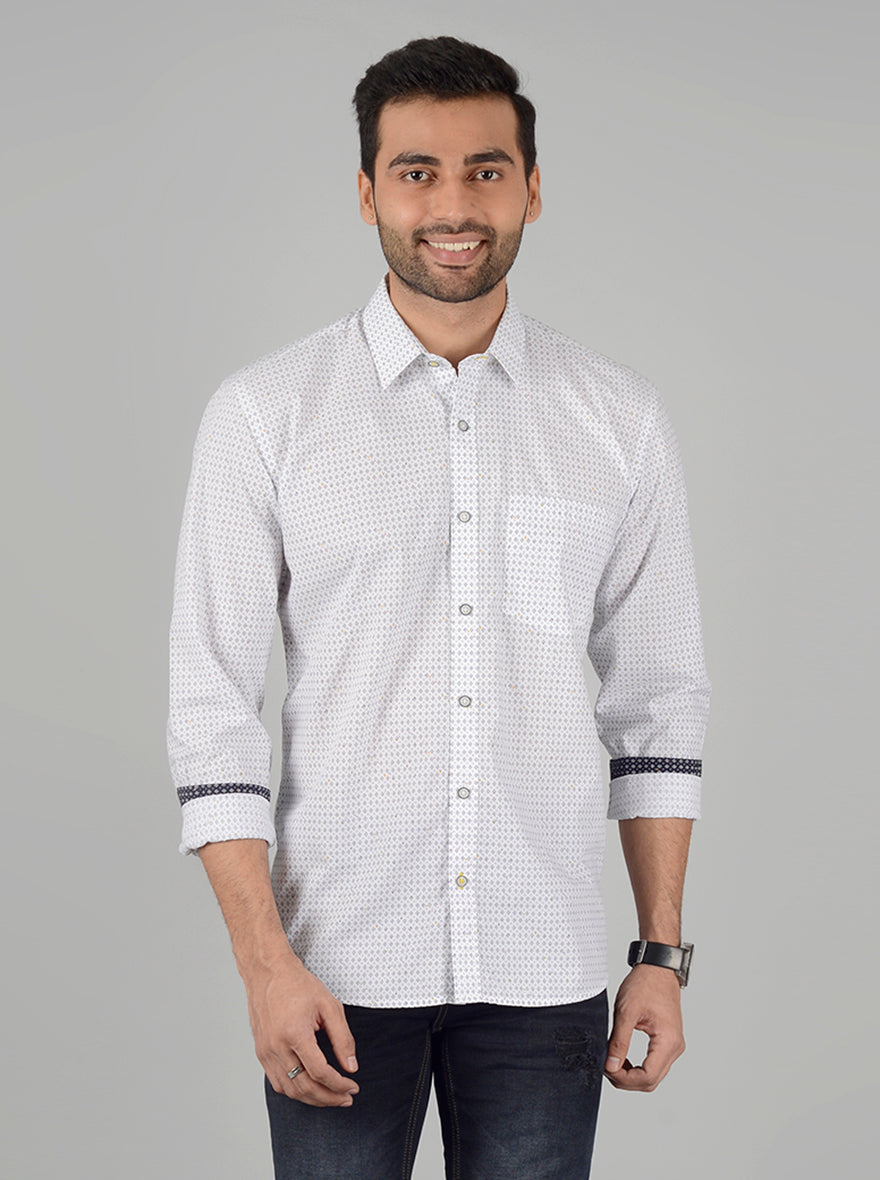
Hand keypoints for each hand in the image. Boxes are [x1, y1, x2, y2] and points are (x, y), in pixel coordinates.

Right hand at [244, 952, 359, 1106]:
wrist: (268, 972)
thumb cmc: (298, 985)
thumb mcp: (329, 1006)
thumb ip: (343, 1038)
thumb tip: (351, 1067)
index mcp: (295, 1033)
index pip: (319, 1072)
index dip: (339, 1085)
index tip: (353, 1087)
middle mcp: (276, 1047)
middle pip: (304, 1087)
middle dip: (328, 1098)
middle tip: (346, 1098)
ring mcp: (266, 1052)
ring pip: (289, 1090)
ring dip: (312, 1099)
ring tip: (331, 1097)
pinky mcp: (261, 1053)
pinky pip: (277, 1082)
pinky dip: (295, 1091)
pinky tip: (310, 1088)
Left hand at [604, 963, 684, 1090]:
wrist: (657, 968)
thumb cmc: (645, 984)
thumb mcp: (626, 1011)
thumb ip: (619, 1041)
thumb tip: (610, 1065)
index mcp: (668, 1041)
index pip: (648, 1077)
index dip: (625, 1078)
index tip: (607, 1068)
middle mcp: (675, 1047)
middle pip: (651, 1081)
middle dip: (626, 1080)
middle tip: (606, 1067)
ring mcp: (673, 1046)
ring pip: (653, 1076)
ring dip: (632, 1076)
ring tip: (612, 1062)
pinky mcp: (668, 1042)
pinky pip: (655, 1065)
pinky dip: (638, 1068)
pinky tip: (623, 1058)